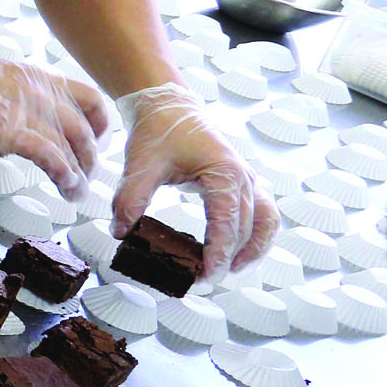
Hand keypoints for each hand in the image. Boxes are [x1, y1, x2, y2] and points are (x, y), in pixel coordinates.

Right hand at [0, 34, 111, 196]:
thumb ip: (14, 105)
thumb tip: (12, 138)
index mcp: (40, 78)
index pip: (90, 99)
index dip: (100, 124)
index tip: (96, 140)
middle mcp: (41, 94)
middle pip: (84, 130)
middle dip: (89, 158)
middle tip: (86, 175)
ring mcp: (28, 113)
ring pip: (72, 147)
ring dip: (79, 174)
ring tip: (77, 193)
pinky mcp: (11, 133)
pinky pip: (51, 157)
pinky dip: (63, 175)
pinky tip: (66, 188)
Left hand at [111, 84, 277, 281]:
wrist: (170, 107)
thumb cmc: (159, 131)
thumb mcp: (140, 165)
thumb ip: (129, 199)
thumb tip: (121, 232)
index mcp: (223, 171)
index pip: (227, 221)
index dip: (218, 252)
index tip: (206, 274)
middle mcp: (243, 176)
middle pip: (247, 227)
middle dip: (229, 257)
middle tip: (204, 279)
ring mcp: (248, 179)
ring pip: (265, 222)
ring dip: (253, 249)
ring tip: (231, 270)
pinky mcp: (243, 183)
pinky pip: (263, 213)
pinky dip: (257, 235)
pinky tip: (239, 252)